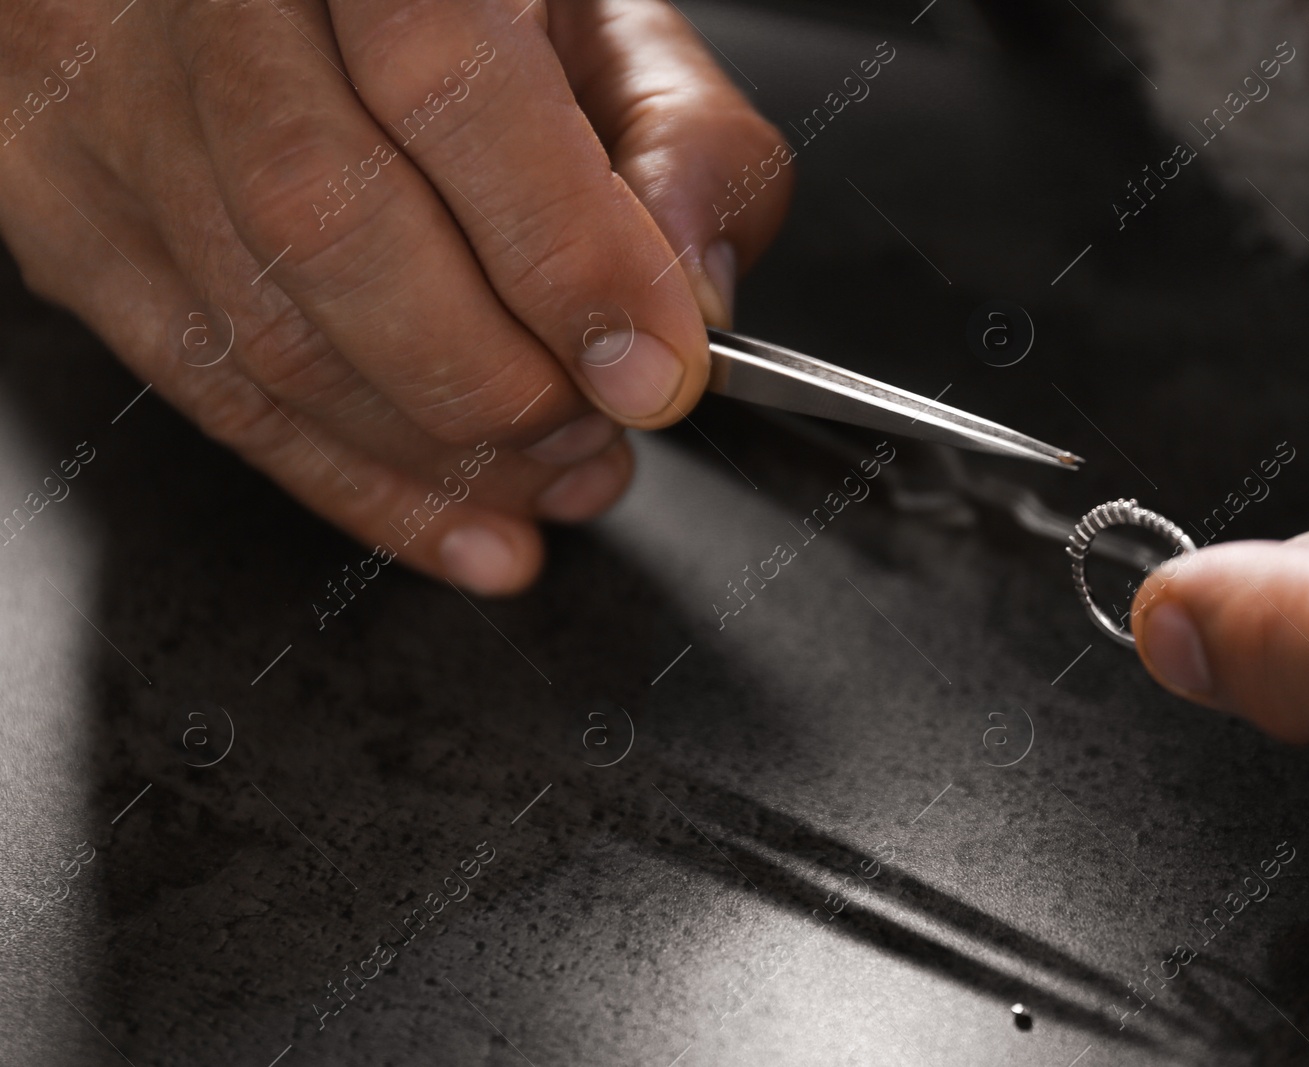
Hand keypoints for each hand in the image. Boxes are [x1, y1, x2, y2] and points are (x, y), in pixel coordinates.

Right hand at [0, 0, 790, 593]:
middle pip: (333, 225)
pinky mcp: (61, 199)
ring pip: (262, 329)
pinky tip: (455, 524)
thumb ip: (682, 141)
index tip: (651, 373)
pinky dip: (348, 481)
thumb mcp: (603, 25)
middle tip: (595, 433)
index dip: (563, 256)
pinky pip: (201, 384)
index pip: (449, 87)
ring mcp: (104, 95)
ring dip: (433, 452)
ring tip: (548, 482)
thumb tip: (693, 302)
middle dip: (494, 379)